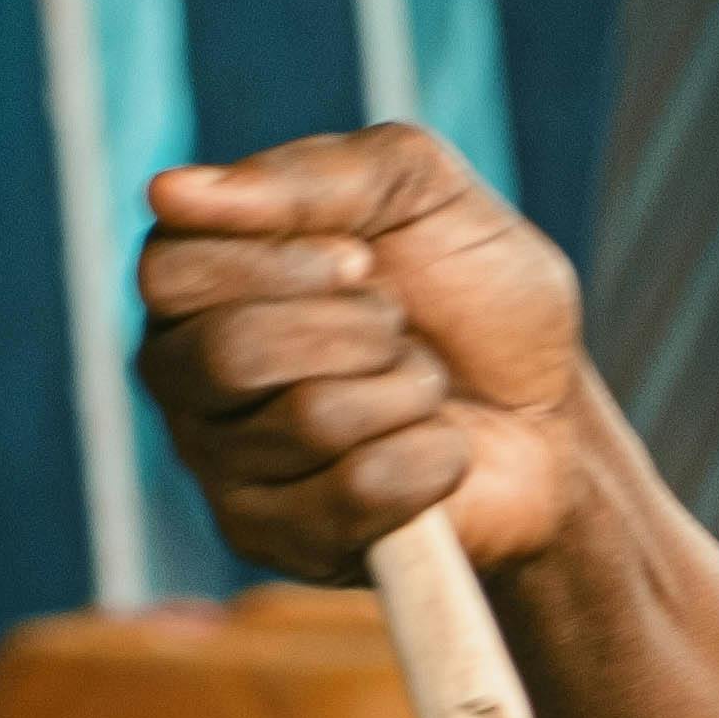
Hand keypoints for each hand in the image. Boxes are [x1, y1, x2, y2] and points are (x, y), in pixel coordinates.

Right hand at [136, 124, 591, 578]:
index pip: (173, 271)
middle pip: (230, 355)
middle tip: (401, 330)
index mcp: (194, 282)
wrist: (551, 410)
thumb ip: (310, 174)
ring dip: (406, 391)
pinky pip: (356, 496)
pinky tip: (436, 450)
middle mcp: (187, 377)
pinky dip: (430, 459)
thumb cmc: (473, 293)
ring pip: (308, 424)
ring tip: (424, 388)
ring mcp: (225, 468)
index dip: (285, 263)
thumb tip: (168, 192)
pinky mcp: (281, 542)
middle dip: (358, 332)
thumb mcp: (418, 189)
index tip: (364, 259)